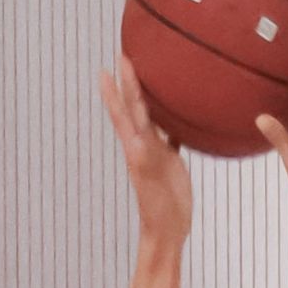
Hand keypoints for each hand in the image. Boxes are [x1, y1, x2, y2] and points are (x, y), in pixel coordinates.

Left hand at [100, 58, 191, 244]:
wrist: (165, 231)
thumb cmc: (158, 210)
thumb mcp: (152, 184)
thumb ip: (146, 161)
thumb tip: (139, 139)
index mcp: (136, 147)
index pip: (125, 111)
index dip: (117, 89)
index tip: (111, 65)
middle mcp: (143, 145)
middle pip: (134, 107)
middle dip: (129, 82)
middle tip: (125, 55)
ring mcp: (156, 152)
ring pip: (150, 117)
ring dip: (146, 97)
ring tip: (147, 76)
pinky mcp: (169, 161)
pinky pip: (170, 134)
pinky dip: (171, 121)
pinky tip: (177, 111)